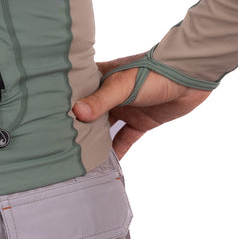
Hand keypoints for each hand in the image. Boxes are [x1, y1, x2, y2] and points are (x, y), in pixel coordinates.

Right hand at [72, 51, 212, 159]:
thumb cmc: (153, 73)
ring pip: (105, 129)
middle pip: (89, 113)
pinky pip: (125, 139)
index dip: (64, 104)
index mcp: (102, 78)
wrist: (190, 77)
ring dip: (97, 142)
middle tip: (60, 145)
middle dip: (78, 127)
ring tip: (80, 158)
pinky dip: (118, 151)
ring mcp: (126, 109)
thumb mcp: (124, 86)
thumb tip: (77, 113)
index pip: (77, 92)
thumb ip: (102, 100)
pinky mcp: (141, 122)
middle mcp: (110, 94)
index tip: (47, 119)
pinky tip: (108, 165)